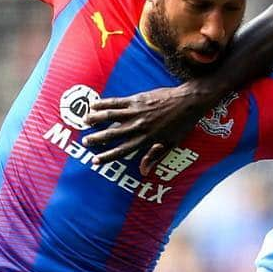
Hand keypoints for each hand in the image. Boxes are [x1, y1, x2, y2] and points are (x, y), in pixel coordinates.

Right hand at [85, 84, 220, 174]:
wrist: (188, 102)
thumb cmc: (182, 125)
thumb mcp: (172, 144)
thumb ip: (155, 157)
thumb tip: (143, 172)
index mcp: (147, 139)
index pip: (123, 150)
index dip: (108, 156)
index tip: (96, 161)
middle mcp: (139, 126)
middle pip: (113, 134)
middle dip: (98, 139)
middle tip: (85, 142)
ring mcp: (137, 112)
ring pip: (111, 116)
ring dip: (96, 119)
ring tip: (84, 121)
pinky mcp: (137, 99)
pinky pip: (116, 102)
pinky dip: (104, 103)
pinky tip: (94, 104)